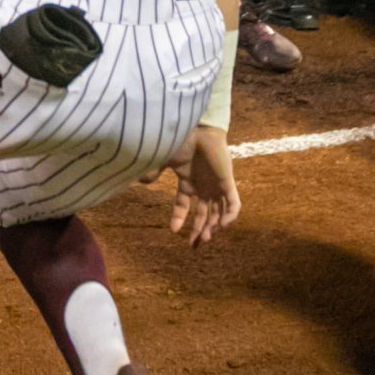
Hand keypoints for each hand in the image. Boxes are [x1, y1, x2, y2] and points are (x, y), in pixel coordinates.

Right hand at [165, 126, 240, 246]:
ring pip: (218, 212)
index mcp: (188, 182)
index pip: (184, 205)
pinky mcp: (227, 182)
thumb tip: (140, 180)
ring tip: (205, 238)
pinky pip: (233, 203)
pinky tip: (222, 225)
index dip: (179, 218)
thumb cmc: (183, 140)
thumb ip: (154, 171)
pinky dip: (230, 215)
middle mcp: (203, 186)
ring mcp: (216, 185)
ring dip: (213, 226)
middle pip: (204, 213)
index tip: (173, 230)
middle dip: (199, 229)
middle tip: (195, 245)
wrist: (200, 129)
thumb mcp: (165, 159)